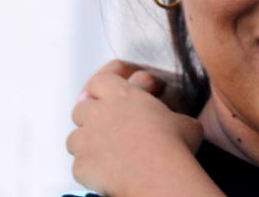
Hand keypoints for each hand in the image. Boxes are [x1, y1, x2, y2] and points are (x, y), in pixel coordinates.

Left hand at [67, 65, 203, 195]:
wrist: (160, 177)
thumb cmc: (176, 146)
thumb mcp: (184, 122)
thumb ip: (171, 117)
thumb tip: (178, 125)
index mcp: (122, 95)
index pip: (100, 81)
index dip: (101, 90)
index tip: (107, 101)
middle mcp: (99, 112)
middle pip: (81, 108)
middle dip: (89, 118)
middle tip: (105, 131)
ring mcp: (86, 139)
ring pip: (74, 137)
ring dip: (86, 144)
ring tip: (104, 155)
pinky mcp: (81, 164)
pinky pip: (78, 165)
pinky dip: (90, 170)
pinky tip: (106, 175)